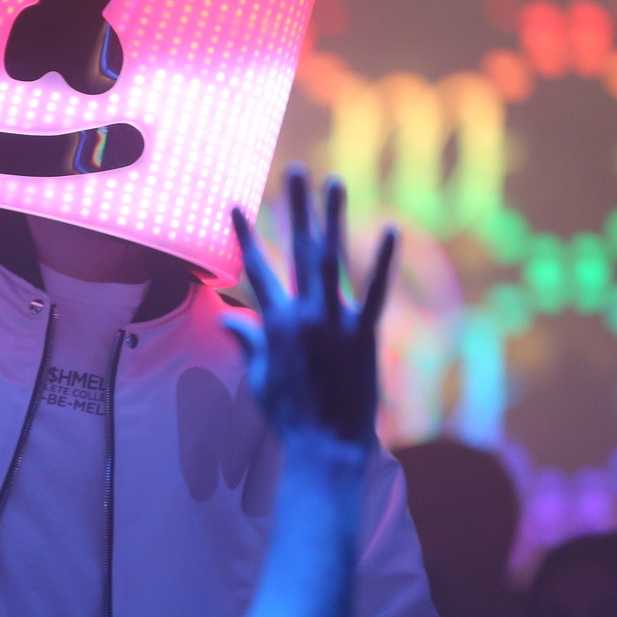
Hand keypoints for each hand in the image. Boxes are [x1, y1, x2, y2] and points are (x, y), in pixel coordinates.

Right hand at [224, 164, 395, 445]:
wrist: (327, 446)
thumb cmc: (290, 416)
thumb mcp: (261, 378)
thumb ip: (249, 343)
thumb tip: (227, 319)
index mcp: (274, 324)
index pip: (256, 270)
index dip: (245, 236)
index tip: (237, 205)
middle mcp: (304, 315)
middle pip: (296, 249)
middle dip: (295, 207)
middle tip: (296, 170)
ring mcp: (336, 322)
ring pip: (332, 259)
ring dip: (333, 218)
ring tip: (335, 181)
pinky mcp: (366, 334)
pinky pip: (375, 291)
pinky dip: (381, 261)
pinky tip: (389, 229)